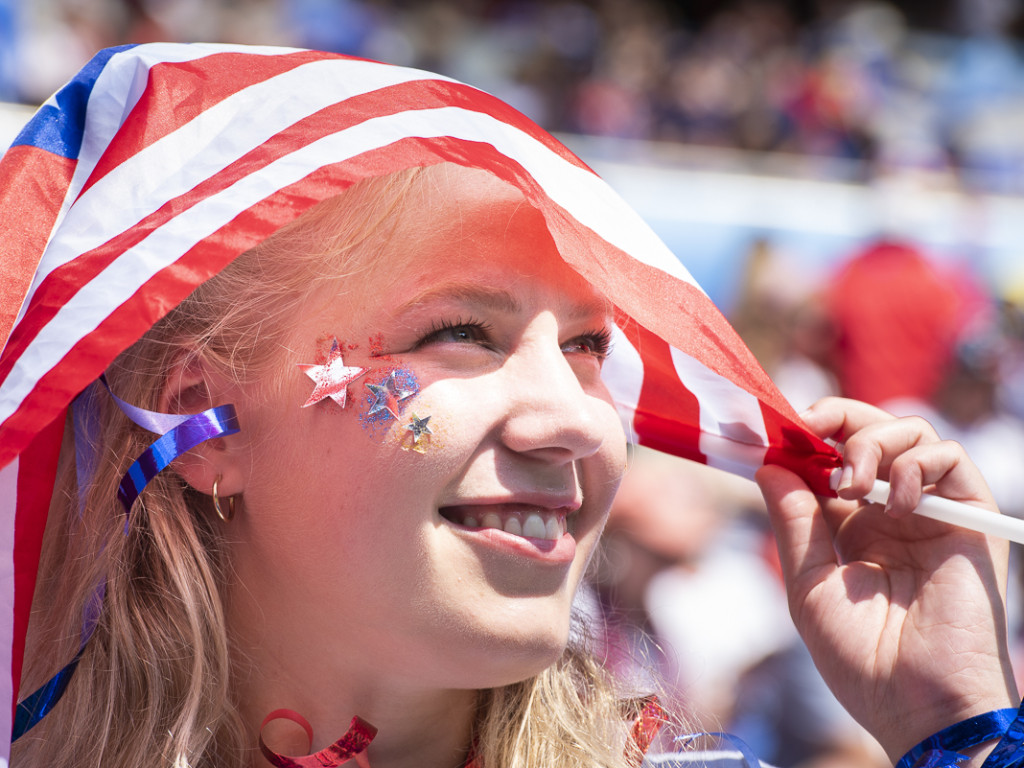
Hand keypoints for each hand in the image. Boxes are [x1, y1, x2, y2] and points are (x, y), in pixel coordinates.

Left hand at [755, 397, 1018, 761]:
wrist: (920, 705)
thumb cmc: (862, 658)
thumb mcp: (809, 585)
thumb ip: (795, 523)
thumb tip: (769, 466)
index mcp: (852, 528)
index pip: (831, 458)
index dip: (806, 437)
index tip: (774, 428)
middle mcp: (892, 512)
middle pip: (871, 432)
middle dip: (838, 419)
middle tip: (808, 427)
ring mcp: (931, 513)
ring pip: (911, 434)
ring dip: (873, 441)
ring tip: (852, 483)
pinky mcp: (970, 520)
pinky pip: (951, 459)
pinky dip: (918, 464)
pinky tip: (896, 503)